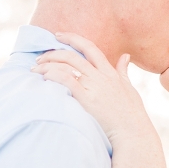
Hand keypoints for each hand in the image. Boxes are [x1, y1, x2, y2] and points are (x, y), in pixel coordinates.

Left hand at [34, 33, 150, 145]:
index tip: (58, 35)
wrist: (132, 132)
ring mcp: (94, 86)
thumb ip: (123, 71)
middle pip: (73, 55)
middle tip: (39, 58)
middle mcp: (101, 76)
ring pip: (67, 66)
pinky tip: (44, 77)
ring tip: (35, 69)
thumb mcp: (129, 87)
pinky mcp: (87, 99)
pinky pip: (67, 80)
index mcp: (110, 72)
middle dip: (53, 53)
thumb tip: (125, 56)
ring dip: (48, 65)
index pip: (90, 47)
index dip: (73, 38)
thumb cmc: (132, 113)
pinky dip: (54, 75)